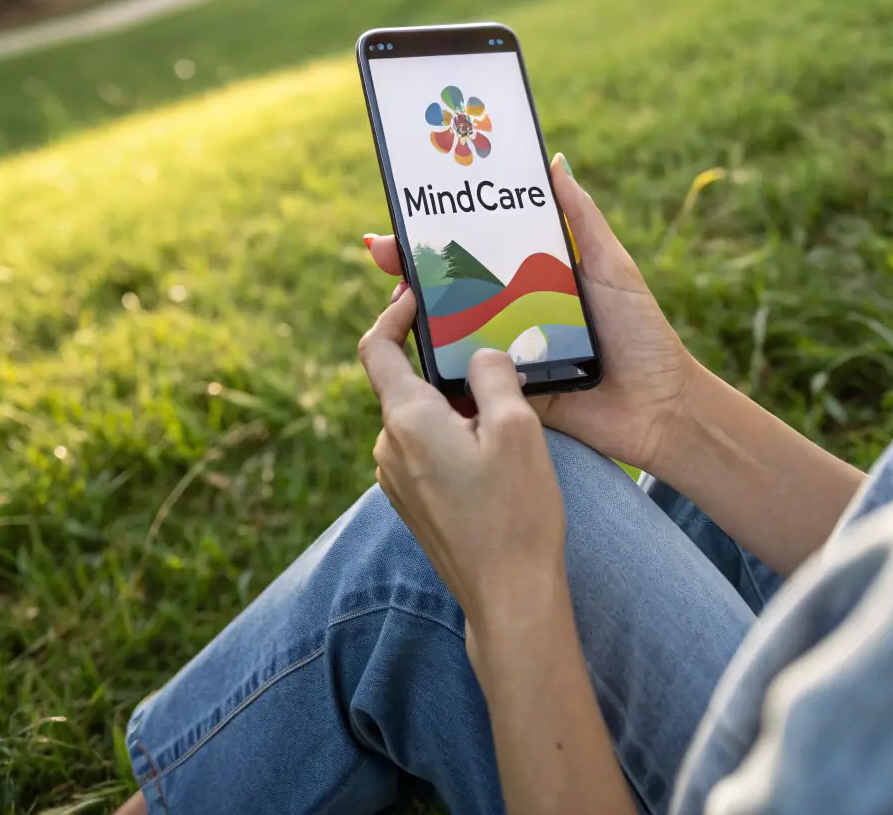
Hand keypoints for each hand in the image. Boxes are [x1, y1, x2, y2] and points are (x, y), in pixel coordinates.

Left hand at [358, 289, 568, 630]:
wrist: (510, 598)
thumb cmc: (516, 514)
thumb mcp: (517, 428)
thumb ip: (493, 373)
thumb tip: (479, 354)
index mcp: (406, 420)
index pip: (376, 348)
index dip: (393, 313)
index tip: (419, 295)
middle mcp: (389, 447)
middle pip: (404, 381)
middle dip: (441, 360)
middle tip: (486, 343)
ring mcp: (398, 478)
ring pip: (420, 416)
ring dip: (452, 400)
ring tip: (501, 398)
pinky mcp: (414, 501)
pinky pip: (427, 447)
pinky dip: (453, 432)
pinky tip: (494, 445)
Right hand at [365, 155, 693, 474]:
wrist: (660, 408)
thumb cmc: (641, 333)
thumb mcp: (612, 267)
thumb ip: (582, 219)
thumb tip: (554, 161)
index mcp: (534, 276)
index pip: (479, 246)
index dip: (442, 231)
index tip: (408, 212)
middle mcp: (513, 310)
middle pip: (452, 285)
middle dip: (412, 267)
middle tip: (381, 251)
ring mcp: (505, 351)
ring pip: (451, 328)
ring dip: (417, 313)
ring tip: (395, 294)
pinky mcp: (505, 391)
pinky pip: (466, 375)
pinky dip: (438, 364)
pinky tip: (414, 347)